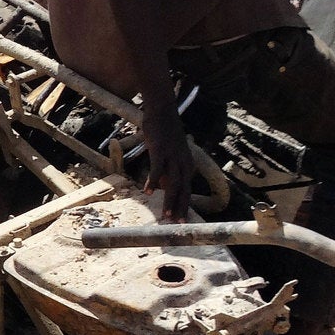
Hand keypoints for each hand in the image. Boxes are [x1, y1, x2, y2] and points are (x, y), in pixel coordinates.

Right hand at [140, 101, 196, 221]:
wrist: (162, 110)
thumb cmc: (164, 131)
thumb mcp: (168, 154)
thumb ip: (167, 170)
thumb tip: (161, 186)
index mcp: (186, 165)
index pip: (187, 190)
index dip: (183, 205)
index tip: (179, 219)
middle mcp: (183, 163)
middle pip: (184, 190)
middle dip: (181, 208)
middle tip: (177, 224)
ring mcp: (173, 157)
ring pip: (174, 184)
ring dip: (170, 201)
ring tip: (165, 214)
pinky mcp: (161, 151)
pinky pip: (157, 170)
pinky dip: (153, 182)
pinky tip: (147, 192)